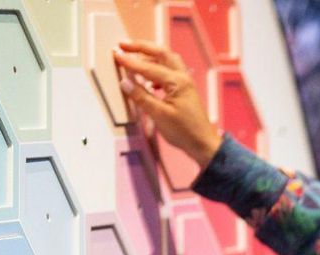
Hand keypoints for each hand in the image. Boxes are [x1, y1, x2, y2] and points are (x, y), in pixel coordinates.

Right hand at [113, 40, 222, 166]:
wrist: (203, 144)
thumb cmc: (185, 132)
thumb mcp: (159, 115)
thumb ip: (141, 97)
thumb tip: (125, 83)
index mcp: (177, 82)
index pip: (149, 67)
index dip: (131, 62)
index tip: (116, 55)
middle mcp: (183, 78)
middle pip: (161, 53)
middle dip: (142, 47)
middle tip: (124, 45)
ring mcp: (185, 83)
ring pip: (166, 60)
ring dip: (149, 56)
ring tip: (133, 57)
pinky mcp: (184, 90)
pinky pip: (168, 72)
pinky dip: (156, 69)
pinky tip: (148, 79)